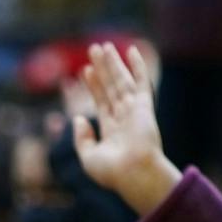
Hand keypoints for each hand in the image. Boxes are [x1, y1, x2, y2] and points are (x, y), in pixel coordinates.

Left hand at [73, 43, 179, 215]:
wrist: (134, 175)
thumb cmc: (112, 173)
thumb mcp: (88, 158)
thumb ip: (81, 139)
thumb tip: (77, 120)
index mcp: (112, 131)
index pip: (101, 102)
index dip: (93, 85)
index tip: (86, 70)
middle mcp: (124, 118)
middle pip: (110, 87)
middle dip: (102, 69)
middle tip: (93, 49)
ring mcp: (135, 111)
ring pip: (121, 81)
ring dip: (113, 64)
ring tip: (103, 46)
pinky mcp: (145, 106)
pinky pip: (141, 82)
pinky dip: (137, 66)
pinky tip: (132, 51)